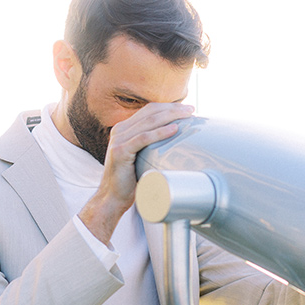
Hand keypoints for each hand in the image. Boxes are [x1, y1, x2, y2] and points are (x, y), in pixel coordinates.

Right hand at [79, 103, 193, 243]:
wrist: (112, 197)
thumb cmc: (131, 179)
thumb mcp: (142, 156)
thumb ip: (151, 145)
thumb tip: (177, 139)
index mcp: (124, 128)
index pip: (149, 110)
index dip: (168, 107)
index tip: (187, 109)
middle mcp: (120, 130)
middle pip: (150, 112)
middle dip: (173, 108)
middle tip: (192, 109)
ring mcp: (119, 139)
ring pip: (149, 122)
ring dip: (170, 116)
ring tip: (187, 115)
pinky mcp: (120, 151)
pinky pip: (143, 138)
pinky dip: (160, 133)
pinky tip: (174, 129)